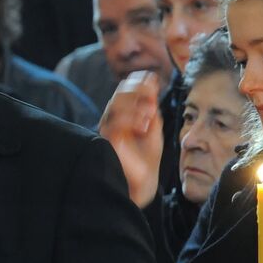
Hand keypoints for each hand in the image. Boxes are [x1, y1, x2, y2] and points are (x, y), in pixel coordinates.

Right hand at [98, 71, 163, 208]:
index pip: (124, 92)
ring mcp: (109, 131)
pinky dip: (131, 119)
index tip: (152, 77)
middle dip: (136, 89)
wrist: (141, 185)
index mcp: (121, 116)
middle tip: (151, 89)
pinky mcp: (109, 142)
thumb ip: (151, 110)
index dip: (137, 82)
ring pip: (116, 105)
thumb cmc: (145, 159)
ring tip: (150, 113)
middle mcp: (112, 121)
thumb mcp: (153, 130)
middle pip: (119, 95)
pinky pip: (116, 123)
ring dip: (135, 104)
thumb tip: (152, 86)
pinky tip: (143, 124)